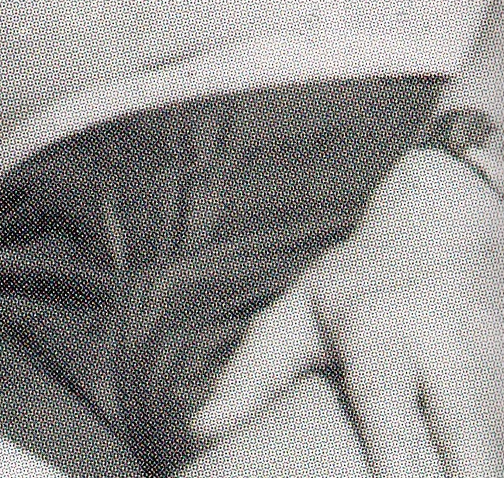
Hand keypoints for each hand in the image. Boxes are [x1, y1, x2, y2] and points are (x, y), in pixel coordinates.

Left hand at [194, 148, 503, 477]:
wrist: (447, 226)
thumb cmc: (359, 282)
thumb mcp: (298, 313)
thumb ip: (255, 373)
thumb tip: (205, 430)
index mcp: (381, 332)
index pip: (389, 401)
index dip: (395, 449)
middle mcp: (448, 350)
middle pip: (468, 429)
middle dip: (467, 469)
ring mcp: (498, 366)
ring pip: (498, 435)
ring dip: (477, 462)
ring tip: (449, 472)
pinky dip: (490, 450)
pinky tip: (467, 461)